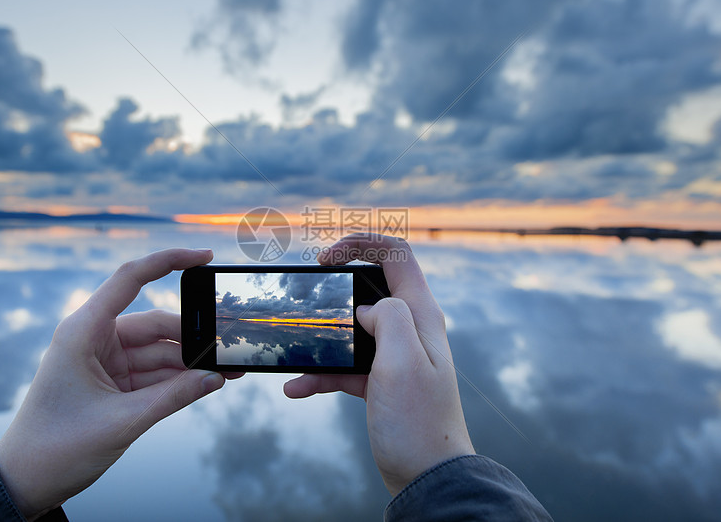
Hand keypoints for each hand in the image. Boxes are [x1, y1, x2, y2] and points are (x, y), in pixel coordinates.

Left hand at [0, 248, 229, 519]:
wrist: (25, 482)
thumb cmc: (56, 448)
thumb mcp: (122, 421)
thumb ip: (174, 397)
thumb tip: (216, 378)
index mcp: (83, 332)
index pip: (130, 280)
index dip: (169, 261)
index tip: (204, 256)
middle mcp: (94, 339)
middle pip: (156, 325)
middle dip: (194, 336)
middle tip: (231, 346)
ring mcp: (104, 361)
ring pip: (159, 351)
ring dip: (191, 362)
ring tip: (228, 369)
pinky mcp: (112, 382)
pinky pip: (153, 373)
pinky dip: (178, 378)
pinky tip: (207, 382)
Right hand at [284, 235, 474, 495]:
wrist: (425, 475)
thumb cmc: (418, 421)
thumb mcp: (403, 360)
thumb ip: (389, 316)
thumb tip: (368, 306)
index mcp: (420, 314)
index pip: (396, 254)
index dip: (361, 243)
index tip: (326, 259)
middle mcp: (410, 329)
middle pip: (370, 285)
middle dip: (335, 285)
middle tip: (307, 293)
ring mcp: (394, 355)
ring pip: (351, 328)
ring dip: (321, 336)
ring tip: (295, 347)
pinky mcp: (380, 381)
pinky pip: (344, 367)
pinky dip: (320, 374)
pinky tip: (296, 387)